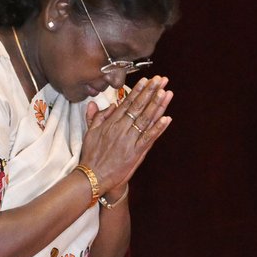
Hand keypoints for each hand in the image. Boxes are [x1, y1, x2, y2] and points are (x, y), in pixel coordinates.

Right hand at [81, 76, 172, 195]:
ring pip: (145, 119)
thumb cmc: (91, 156)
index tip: (146, 80)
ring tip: (165, 92)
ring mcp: (129, 140)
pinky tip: (167, 119)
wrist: (93, 177)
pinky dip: (158, 128)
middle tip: (160, 80)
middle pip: (138, 107)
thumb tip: (105, 105)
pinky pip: (149, 138)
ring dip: (156, 105)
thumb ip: (96, 117)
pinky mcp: (135, 153)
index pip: (127, 103)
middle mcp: (121, 129)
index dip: (138, 91)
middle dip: (150, 92)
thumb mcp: (90, 133)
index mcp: (111, 123)